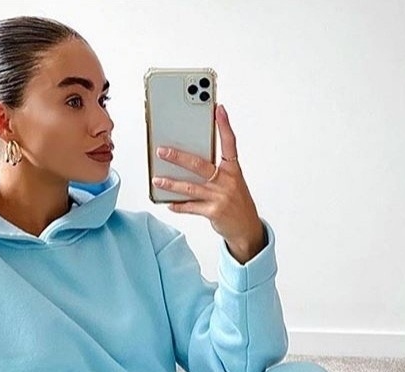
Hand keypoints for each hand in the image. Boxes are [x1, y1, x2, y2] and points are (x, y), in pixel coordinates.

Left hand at [152, 104, 265, 264]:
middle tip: (162, 151)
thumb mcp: (232, 183)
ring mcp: (220, 197)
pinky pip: (191, 207)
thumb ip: (216, 171)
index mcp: (233, 170)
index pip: (229, 143)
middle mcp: (227, 181)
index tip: (219, 110)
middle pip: (199, 165)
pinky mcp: (213, 212)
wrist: (247, 228)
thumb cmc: (237, 202)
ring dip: (171, 184)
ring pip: (189, 187)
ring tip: (157, 180)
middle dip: (178, 157)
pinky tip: (169, 203)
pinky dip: (178, 206)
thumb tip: (189, 162)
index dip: (225, 126)